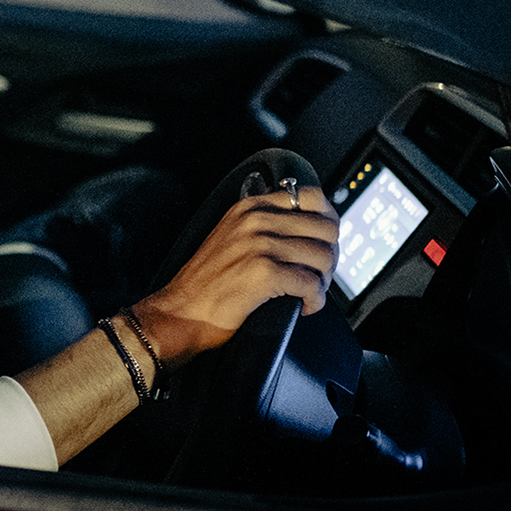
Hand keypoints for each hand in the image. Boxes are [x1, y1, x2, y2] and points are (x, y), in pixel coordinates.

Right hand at [132, 180, 337, 365]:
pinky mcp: (264, 273)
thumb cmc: (206, 283)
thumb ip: (265, 225)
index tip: (323, 243)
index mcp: (250, 207)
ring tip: (307, 293)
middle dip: (330, 256)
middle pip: (326, 227)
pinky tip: (303, 307)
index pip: (312, 197)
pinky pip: (313, 284)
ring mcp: (260, 245)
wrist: (180, 313)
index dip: (328, 222)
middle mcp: (256, 220)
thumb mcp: (232, 236)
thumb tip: (308, 230)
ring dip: (323, 281)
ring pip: (324, 256)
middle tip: (317, 275)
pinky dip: (315, 301)